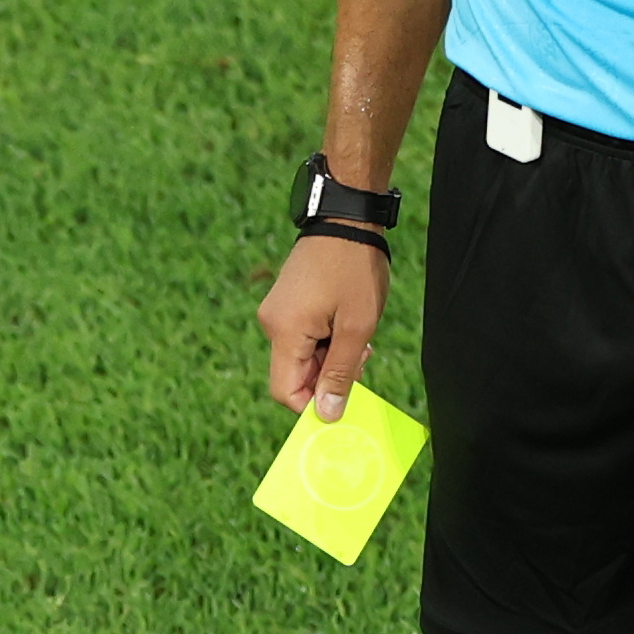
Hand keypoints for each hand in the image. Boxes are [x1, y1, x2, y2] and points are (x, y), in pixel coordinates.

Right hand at [257, 233, 389, 418]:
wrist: (345, 219)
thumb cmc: (354, 270)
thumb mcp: (357, 327)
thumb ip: (341, 373)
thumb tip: (326, 413)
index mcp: (285, 331)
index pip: (285, 392)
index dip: (314, 404)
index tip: (345, 393)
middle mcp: (272, 324)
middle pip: (293, 375)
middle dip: (328, 376)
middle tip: (361, 356)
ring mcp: (276, 312)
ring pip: (300, 357)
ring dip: (330, 357)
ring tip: (357, 335)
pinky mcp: (285, 304)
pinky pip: (300, 338)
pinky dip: (324, 341)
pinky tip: (345, 323)